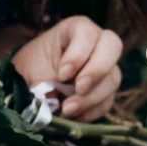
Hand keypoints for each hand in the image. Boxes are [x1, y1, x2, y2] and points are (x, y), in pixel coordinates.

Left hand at [9, 16, 125, 120]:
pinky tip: (73, 116)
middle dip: (96, 71)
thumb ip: (45, 80)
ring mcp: (106, 67)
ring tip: (67, 109)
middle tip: (78, 88)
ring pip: (112, 78)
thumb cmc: (34, 66)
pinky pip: (107, 101)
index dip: (78, 55)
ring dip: (92, 97)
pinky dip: (91, 111)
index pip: (87, 34)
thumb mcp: (33, 68)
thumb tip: (54, 99)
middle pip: (113, 47)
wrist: (33, 81)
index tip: (62, 75)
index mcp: (77, 29)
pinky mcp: (106, 90)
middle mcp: (97, 43)